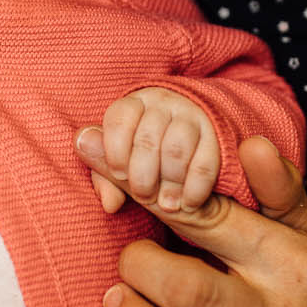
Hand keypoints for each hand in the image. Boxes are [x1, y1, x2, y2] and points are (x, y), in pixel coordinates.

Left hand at [82, 87, 220, 215]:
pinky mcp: (217, 133)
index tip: (120, 174)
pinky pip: (205, 162)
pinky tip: (189, 203)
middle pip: (147, 139)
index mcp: (133, 104)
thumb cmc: (148, 160)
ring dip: (170, 183)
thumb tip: (89, 163)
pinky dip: (196, 188)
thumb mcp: (124, 166)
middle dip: (143, 177)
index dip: (115, 151)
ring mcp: (191, 114)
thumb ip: (105, 173)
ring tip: (167, 204)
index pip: (119, 118)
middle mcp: (162, 102)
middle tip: (145, 197)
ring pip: (177, 149)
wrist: (196, 146)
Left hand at [98, 135, 306, 306]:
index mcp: (294, 265)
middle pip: (193, 293)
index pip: (212, 222)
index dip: (152, 197)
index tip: (113, 177)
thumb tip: (249, 142)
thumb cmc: (304, 289)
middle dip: (141, 269)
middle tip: (126, 261)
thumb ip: (277, 187)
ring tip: (118, 303)